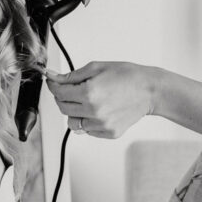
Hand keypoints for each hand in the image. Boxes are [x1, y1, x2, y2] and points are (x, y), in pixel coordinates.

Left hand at [46, 61, 160, 137]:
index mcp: (89, 93)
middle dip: (62, 97)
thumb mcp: (96, 68)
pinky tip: (98, 109)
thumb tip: (52, 77)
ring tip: (86, 101)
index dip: (53, 85)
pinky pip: (87, 130)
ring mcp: (101, 125)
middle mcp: (93, 111)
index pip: (58, 93)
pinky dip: (87, 120)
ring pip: (72, 122)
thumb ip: (71, 76)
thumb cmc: (126, 76)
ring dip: (74, 111)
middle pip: (62, 107)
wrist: (149, 90)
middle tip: (72, 89)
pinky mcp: (108, 133)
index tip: (54, 82)